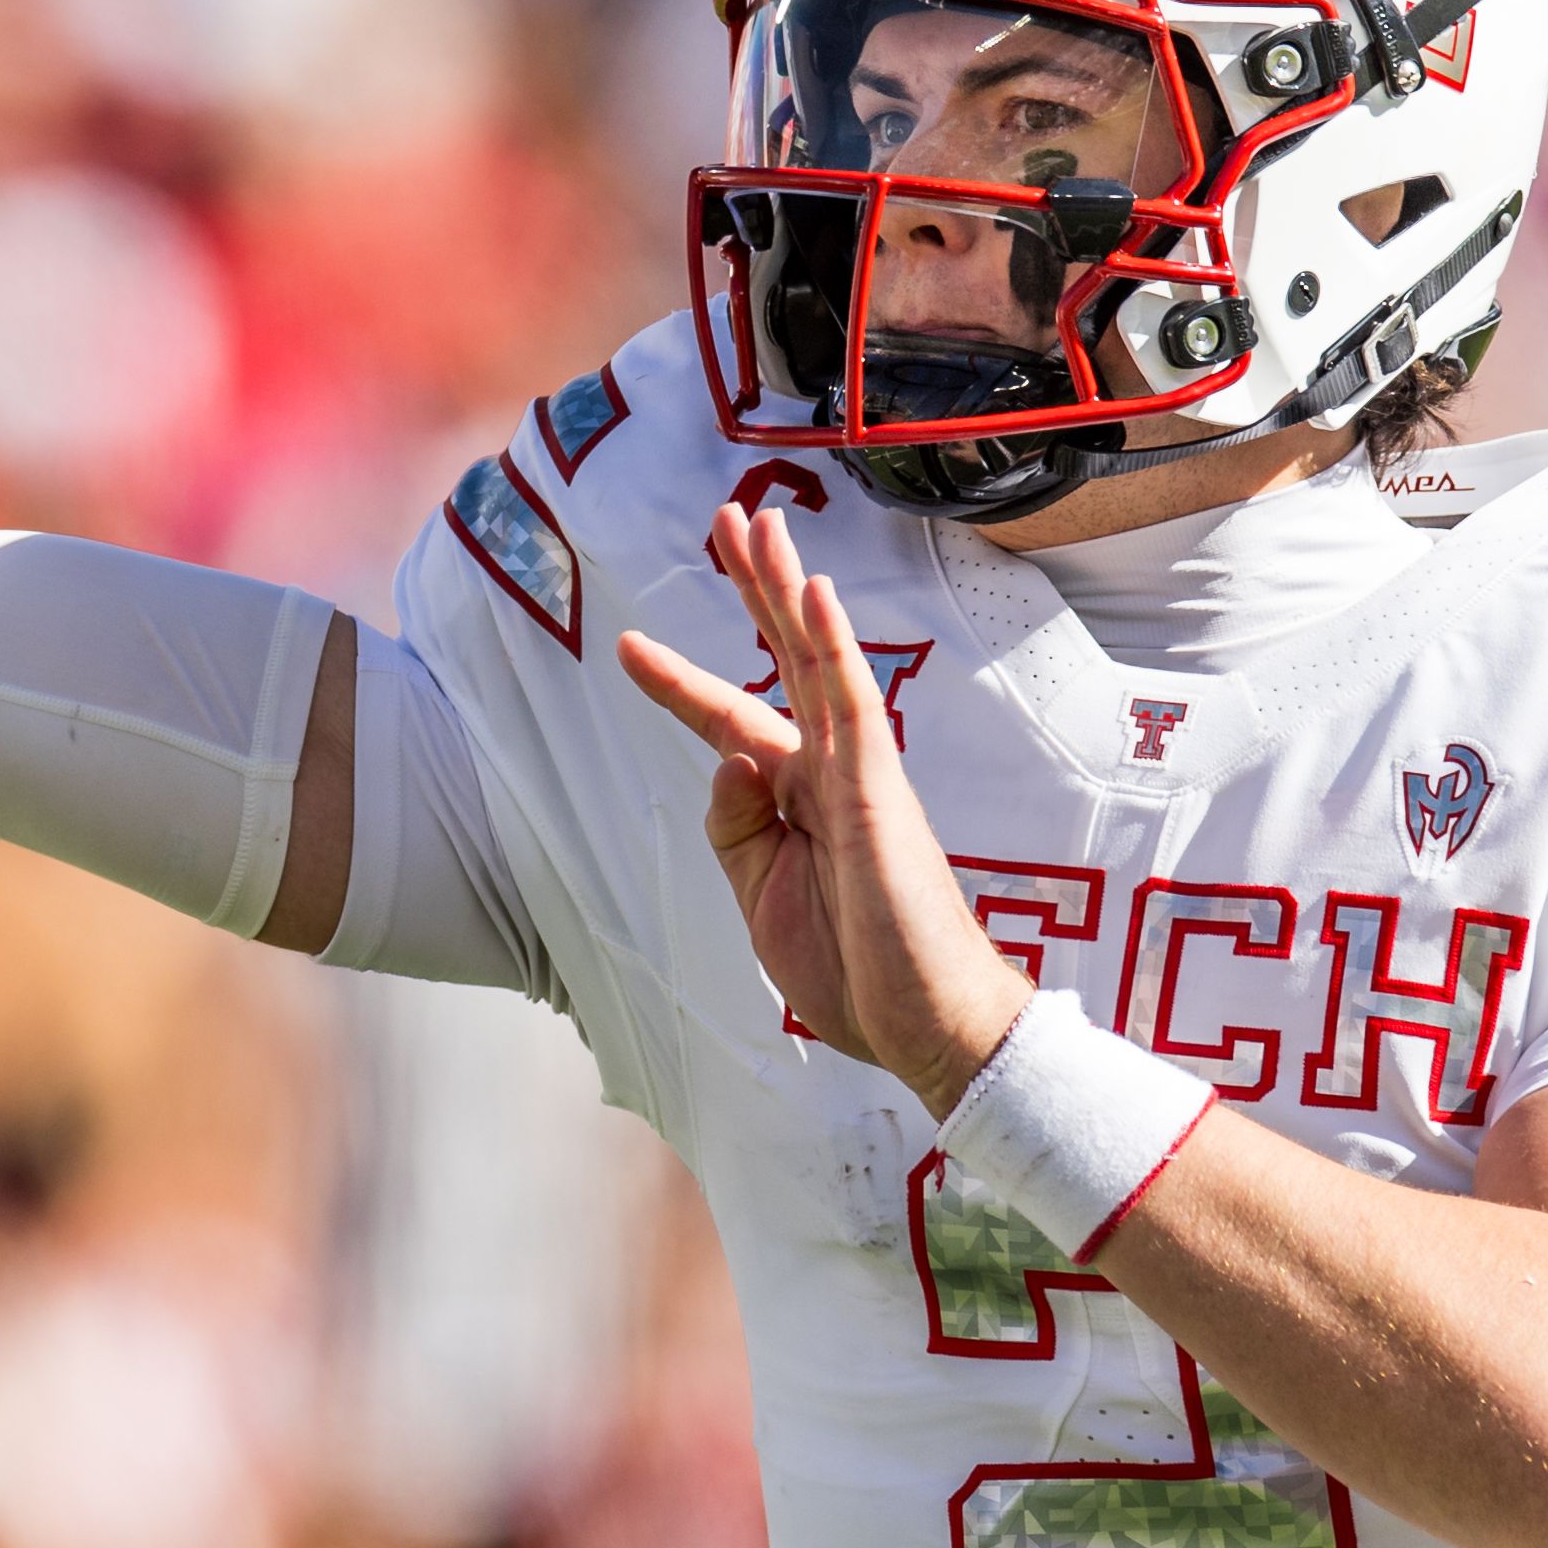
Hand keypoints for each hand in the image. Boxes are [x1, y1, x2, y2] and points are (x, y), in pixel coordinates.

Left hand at [619, 505, 1036, 1114]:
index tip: (627, 646)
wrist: (920, 1026)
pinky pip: (855, 706)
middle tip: (728, 521)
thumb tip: (725, 760)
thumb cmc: (855, 969)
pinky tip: (814, 594)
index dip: (680, 682)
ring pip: (820, 660)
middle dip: (755, 589)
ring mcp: (857, 776)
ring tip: (761, 527)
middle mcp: (829, 771)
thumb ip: (736, 828)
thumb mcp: (761, 897)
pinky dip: (835, 647)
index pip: (732, 721)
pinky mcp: (879, 795)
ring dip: (788, 590)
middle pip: (785, 660)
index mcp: (797, 798)